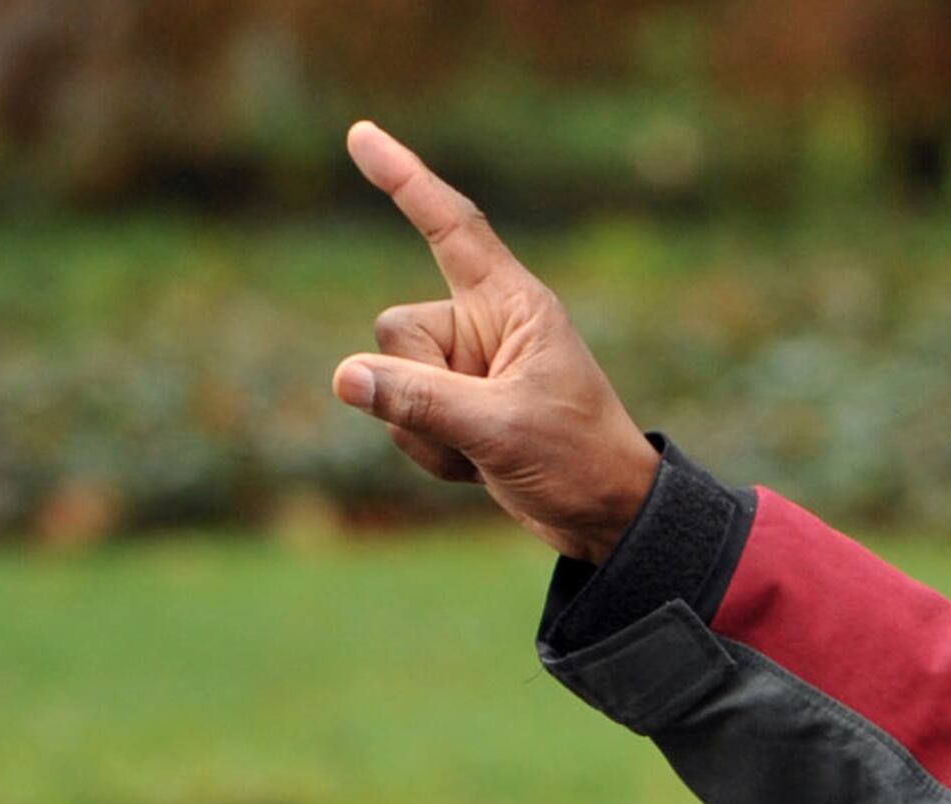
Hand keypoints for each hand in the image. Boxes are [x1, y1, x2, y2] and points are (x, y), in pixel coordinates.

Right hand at [329, 119, 663, 560]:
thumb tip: (344, 378)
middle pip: (394, 332)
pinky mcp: (456, 405)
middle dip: (421, 388)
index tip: (361, 136)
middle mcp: (483, 325)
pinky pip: (402, 418)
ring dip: (427, 433)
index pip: (451, 228)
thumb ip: (421, 401)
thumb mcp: (500, 430)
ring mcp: (466, 367)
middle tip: (484, 424)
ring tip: (490, 451)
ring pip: (389, 382)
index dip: (406, 181)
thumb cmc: (578, 461)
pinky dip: (431, 452)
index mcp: (512, 304)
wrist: (606, 518)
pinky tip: (479, 466)